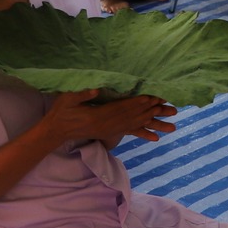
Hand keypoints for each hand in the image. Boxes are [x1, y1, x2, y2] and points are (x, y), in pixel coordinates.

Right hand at [46, 89, 177, 146]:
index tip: (154, 98)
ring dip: (153, 124)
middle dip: (153, 112)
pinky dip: (143, 133)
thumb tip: (96, 90)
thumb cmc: (61, 111)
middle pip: (134, 118)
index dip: (139, 103)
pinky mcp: (109, 133)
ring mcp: (109, 130)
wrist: (57, 130)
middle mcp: (107, 125)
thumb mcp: (67, 99)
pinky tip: (155, 137)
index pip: (123, 108)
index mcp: (98, 116)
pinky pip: (128, 133)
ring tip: (170, 125)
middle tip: (170, 109)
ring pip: (134, 126)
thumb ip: (81, 95)